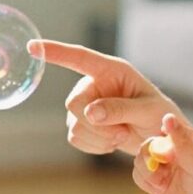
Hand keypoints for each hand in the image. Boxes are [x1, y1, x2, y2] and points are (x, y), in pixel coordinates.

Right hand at [28, 39, 179, 155]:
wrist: (159, 137)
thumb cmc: (160, 115)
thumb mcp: (148, 110)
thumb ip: (120, 109)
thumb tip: (89, 112)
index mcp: (111, 70)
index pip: (79, 57)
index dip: (55, 51)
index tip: (32, 46)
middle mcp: (93, 84)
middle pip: (73, 104)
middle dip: (96, 124)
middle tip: (122, 132)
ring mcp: (85, 105)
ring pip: (74, 125)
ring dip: (99, 138)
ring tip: (122, 136)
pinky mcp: (82, 125)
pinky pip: (76, 139)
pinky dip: (95, 146)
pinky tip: (112, 143)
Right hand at [133, 113, 192, 193]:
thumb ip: (180, 140)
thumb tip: (168, 117)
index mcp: (183, 135)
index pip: (165, 126)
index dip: (159, 137)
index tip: (168, 153)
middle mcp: (167, 145)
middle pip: (146, 143)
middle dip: (150, 157)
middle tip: (165, 168)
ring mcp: (157, 160)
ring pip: (138, 159)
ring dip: (149, 172)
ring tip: (163, 181)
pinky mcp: (149, 176)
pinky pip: (137, 175)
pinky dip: (147, 182)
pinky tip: (161, 187)